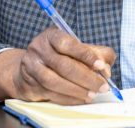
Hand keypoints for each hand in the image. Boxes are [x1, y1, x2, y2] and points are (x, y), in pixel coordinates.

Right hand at [0, 26, 115, 104]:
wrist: (28, 68)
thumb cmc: (59, 55)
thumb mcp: (76, 47)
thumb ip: (96, 53)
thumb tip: (106, 69)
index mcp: (51, 36)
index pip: (68, 44)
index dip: (85, 54)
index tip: (100, 65)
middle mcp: (39, 49)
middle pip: (63, 65)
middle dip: (86, 77)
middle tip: (102, 86)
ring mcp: (32, 68)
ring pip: (55, 82)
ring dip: (77, 90)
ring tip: (92, 94)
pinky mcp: (30, 85)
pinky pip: (51, 94)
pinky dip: (68, 98)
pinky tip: (81, 99)